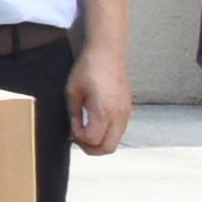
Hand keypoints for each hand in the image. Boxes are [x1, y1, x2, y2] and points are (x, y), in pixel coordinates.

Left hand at [68, 41, 133, 155]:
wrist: (107, 53)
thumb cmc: (89, 68)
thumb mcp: (73, 92)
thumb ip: (73, 116)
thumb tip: (73, 132)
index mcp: (104, 110)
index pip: (93, 140)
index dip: (79, 139)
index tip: (72, 130)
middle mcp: (119, 114)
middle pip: (108, 148)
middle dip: (91, 148)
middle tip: (78, 139)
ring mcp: (126, 113)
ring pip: (115, 141)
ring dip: (100, 142)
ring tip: (85, 130)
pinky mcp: (128, 110)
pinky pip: (119, 131)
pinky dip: (107, 134)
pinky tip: (95, 123)